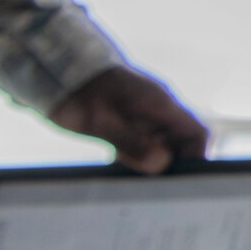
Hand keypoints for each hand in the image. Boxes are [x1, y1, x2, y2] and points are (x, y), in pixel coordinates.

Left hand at [48, 67, 208, 171]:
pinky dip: (134, 154)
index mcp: (160, 104)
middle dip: (170, 164)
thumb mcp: (99, 121)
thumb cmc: (77, 91)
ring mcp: (143, 112)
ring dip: (149, 160)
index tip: (179, 179)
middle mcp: (158, 108)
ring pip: (160, 143)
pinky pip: (142, 140)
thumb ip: (131, 142)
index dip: (195, 158)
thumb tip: (161, 164)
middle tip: (148, 183)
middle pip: (181, 142)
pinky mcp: (128, 116)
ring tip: (129, 175)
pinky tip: (115, 164)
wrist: (54, 66)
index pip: (197, 134)